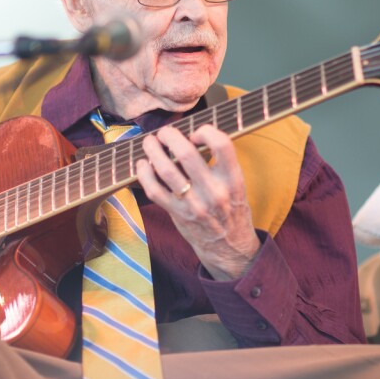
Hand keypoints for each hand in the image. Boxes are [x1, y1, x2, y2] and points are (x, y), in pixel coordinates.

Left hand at [136, 125, 259, 279]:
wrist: (229, 247)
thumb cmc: (231, 210)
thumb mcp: (236, 185)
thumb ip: (219, 165)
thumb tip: (190, 138)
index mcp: (233, 179)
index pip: (222, 144)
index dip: (205, 131)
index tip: (194, 133)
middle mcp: (214, 191)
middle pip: (186, 153)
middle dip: (170, 136)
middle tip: (164, 132)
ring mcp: (194, 204)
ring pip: (166, 170)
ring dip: (153, 150)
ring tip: (149, 142)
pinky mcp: (178, 214)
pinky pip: (154, 190)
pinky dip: (144, 174)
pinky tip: (143, 164)